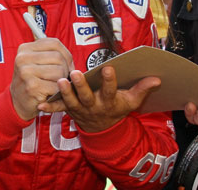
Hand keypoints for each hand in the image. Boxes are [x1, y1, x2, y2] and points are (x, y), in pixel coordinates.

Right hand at [10, 38, 73, 119]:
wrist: (18, 102)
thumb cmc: (32, 81)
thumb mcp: (37, 63)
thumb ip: (52, 55)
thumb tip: (72, 62)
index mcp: (25, 48)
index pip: (54, 43)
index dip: (66, 54)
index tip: (67, 65)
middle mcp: (23, 58)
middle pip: (58, 57)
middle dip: (66, 69)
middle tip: (62, 79)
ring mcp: (26, 72)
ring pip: (60, 71)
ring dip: (62, 82)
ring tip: (54, 86)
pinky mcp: (32, 87)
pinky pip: (57, 86)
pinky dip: (59, 92)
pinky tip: (51, 94)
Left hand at [40, 65, 160, 132]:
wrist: (103, 129)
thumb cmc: (117, 109)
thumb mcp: (132, 102)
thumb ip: (143, 89)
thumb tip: (157, 78)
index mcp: (110, 102)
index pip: (110, 90)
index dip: (109, 81)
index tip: (107, 68)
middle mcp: (94, 106)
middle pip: (87, 97)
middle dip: (81, 86)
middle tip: (76, 74)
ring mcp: (80, 110)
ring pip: (71, 102)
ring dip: (65, 93)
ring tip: (60, 81)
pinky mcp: (69, 111)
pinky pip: (58, 109)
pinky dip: (49, 108)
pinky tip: (40, 105)